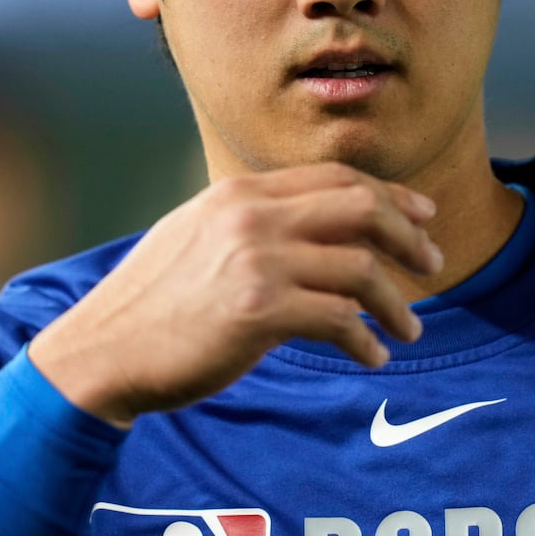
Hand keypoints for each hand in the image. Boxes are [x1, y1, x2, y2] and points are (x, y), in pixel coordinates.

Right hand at [27, 162, 441, 427]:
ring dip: (395, 302)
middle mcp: (252, 216)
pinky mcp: (259, 311)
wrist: (101, 353)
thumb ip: (252, 223)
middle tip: (433, 265)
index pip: (336, 178)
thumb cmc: (152, 305)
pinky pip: (340, 319)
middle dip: (409, 235)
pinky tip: (370, 356)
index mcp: (241, 193)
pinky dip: (364, 340)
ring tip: (409, 331)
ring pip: (361, 267)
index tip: (421, 216)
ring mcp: (256, 260)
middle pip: (361, 207)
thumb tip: (311, 227)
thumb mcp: (197, 237)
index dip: (389, 195)